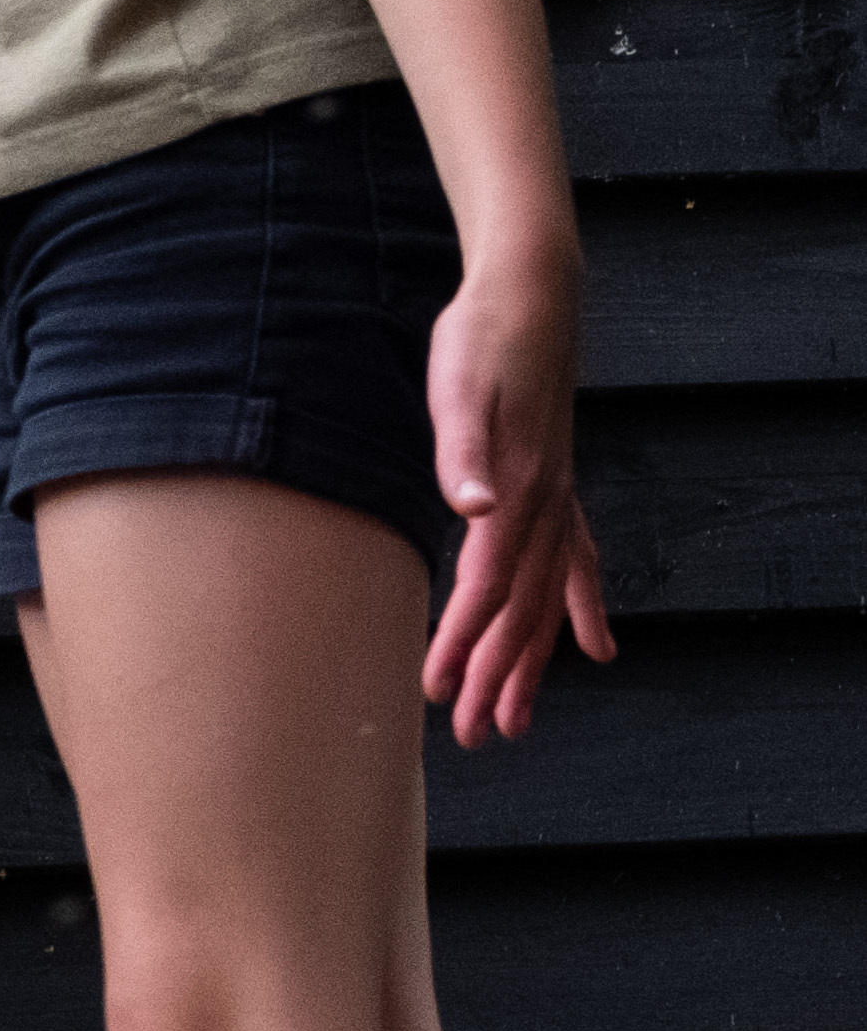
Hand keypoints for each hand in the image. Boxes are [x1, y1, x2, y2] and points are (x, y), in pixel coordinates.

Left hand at [421, 246, 615, 746]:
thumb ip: (462, 452)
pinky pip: (577, 564)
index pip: (486, 587)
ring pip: (546, 599)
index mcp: (518, 490)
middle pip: (520, 609)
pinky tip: (594, 649)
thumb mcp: (457, 389)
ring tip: (514, 721)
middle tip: (475, 736)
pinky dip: (581, 608)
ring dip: (531, 662)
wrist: (530, 294)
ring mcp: (558, 497)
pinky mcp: (557, 486)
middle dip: (498, 676)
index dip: (463, 642)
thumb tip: (472, 505)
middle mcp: (545, 503)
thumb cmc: (482, 341)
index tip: (437, 691)